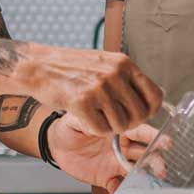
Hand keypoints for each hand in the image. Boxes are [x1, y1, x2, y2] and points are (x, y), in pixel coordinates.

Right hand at [22, 47, 162, 134]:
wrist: (38, 66)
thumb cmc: (70, 67)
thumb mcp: (104, 64)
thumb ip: (125, 79)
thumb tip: (149, 101)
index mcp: (124, 63)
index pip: (155, 95)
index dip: (150, 111)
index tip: (140, 115)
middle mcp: (114, 74)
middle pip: (140, 115)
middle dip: (129, 123)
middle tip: (115, 120)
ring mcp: (98, 88)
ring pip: (121, 125)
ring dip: (110, 127)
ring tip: (97, 116)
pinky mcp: (82, 102)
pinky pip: (101, 130)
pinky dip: (95, 129)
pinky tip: (86, 118)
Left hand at [45, 123, 157, 191]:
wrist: (57, 144)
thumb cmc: (70, 126)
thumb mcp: (78, 119)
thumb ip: (92, 121)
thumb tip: (104, 125)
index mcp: (120, 130)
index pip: (141, 132)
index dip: (154, 137)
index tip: (166, 143)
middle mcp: (123, 148)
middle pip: (145, 155)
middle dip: (155, 162)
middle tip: (161, 170)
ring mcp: (117, 164)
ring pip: (136, 174)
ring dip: (143, 183)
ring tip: (143, 191)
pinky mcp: (107, 178)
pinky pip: (116, 189)